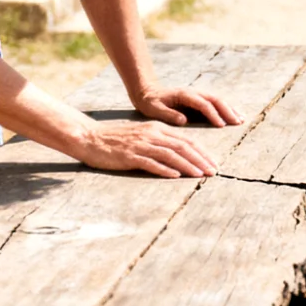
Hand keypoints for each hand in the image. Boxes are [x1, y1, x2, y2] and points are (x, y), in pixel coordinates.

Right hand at [77, 119, 216, 177]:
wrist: (91, 138)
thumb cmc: (118, 140)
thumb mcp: (143, 136)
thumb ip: (161, 143)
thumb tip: (181, 156)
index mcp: (157, 128)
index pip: (186, 140)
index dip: (202, 152)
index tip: (213, 163)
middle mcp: (152, 134)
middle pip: (183, 146)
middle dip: (201, 160)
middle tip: (214, 172)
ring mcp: (141, 145)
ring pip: (171, 154)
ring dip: (188, 165)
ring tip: (200, 176)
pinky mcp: (130, 155)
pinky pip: (151, 162)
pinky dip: (165, 169)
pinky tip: (176, 176)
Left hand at [133, 85, 242, 127]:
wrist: (147, 91)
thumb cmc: (150, 102)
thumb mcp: (154, 109)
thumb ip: (168, 114)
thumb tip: (184, 120)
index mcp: (183, 95)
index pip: (202, 104)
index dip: (213, 114)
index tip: (221, 125)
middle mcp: (193, 92)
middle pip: (215, 99)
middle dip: (227, 110)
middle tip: (237, 123)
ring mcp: (197, 94)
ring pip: (217, 99)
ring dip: (230, 108)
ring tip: (240, 120)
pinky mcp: (198, 98)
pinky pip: (215, 102)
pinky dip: (226, 108)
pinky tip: (233, 115)